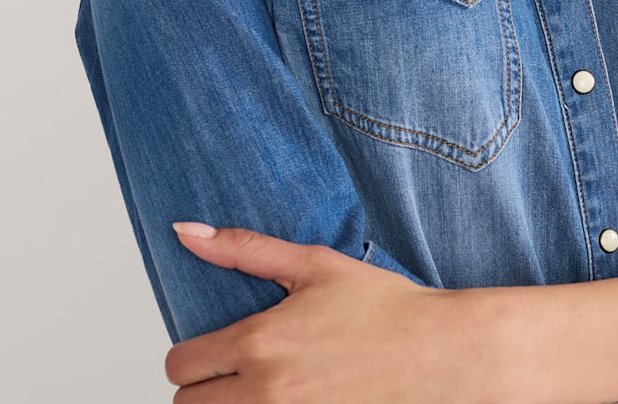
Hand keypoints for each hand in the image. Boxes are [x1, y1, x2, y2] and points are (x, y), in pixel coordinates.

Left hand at [165, 223, 471, 402]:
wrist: (437, 352)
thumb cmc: (381, 306)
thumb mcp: (313, 264)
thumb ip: (244, 249)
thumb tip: (186, 230)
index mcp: (260, 343)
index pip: (180, 365)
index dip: (192, 354)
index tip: (214, 346)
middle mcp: (265, 393)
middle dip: (205, 385)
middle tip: (236, 368)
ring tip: (260, 386)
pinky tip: (288, 399)